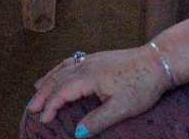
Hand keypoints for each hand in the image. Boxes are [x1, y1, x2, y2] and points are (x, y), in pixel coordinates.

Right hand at [28, 46, 168, 135]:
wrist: (157, 62)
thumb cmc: (141, 86)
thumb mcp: (121, 108)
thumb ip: (98, 120)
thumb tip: (77, 133)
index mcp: (89, 77)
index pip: (62, 92)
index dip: (51, 106)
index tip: (42, 120)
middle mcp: (86, 65)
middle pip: (58, 78)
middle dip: (43, 93)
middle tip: (31, 107)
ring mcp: (91, 59)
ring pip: (63, 68)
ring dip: (49, 79)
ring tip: (36, 88)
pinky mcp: (98, 57)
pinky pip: (71, 61)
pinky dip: (60, 68)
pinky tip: (59, 71)